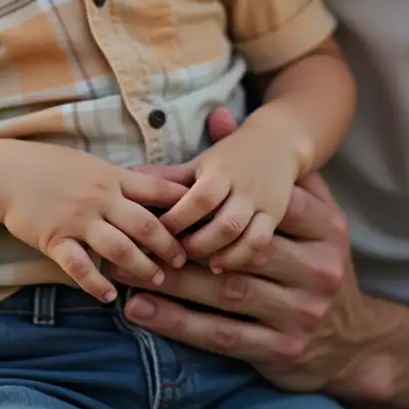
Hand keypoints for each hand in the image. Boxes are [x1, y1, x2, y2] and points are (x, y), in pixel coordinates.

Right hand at [0, 141, 187, 301]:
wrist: (5, 172)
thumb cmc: (51, 167)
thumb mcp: (91, 164)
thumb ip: (121, 180)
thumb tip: (157, 190)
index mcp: (112, 177)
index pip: (157, 190)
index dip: (182, 209)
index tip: (198, 224)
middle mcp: (99, 197)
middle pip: (145, 224)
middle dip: (168, 245)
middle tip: (183, 261)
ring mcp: (77, 219)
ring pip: (119, 248)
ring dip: (141, 267)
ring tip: (156, 280)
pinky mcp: (54, 239)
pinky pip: (79, 266)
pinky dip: (96, 284)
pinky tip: (109, 296)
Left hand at [116, 167, 374, 395]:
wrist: (356, 339)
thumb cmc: (312, 259)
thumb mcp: (306, 209)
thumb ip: (263, 168)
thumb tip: (216, 115)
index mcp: (325, 228)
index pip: (263, 208)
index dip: (211, 208)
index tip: (162, 206)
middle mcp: (318, 269)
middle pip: (239, 249)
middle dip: (183, 242)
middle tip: (135, 236)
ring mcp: (302, 312)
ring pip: (225, 291)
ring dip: (171, 283)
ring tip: (125, 272)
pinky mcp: (282, 349)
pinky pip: (221, 334)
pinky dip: (178, 323)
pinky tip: (142, 310)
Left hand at [160, 117, 299, 268]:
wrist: (277, 142)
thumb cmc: (230, 155)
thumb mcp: (200, 161)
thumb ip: (170, 176)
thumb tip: (131, 177)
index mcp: (221, 171)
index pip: (200, 198)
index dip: (179, 218)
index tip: (159, 231)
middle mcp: (244, 189)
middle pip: (223, 223)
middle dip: (198, 243)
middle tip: (175, 254)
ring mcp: (262, 205)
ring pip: (245, 236)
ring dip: (220, 254)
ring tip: (198, 264)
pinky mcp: (274, 217)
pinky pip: (261, 242)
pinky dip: (241, 256)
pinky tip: (221, 265)